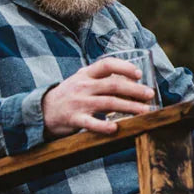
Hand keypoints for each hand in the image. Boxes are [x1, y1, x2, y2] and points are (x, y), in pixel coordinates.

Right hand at [42, 57, 156, 136]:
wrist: (43, 110)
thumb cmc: (70, 94)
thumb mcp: (82, 80)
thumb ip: (102, 78)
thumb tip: (132, 81)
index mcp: (86, 74)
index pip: (106, 64)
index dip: (124, 67)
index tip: (139, 74)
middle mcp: (83, 86)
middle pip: (113, 85)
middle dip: (134, 90)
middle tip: (150, 94)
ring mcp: (79, 103)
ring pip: (108, 103)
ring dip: (129, 107)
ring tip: (144, 111)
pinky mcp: (74, 119)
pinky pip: (91, 123)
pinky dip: (104, 126)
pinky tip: (116, 129)